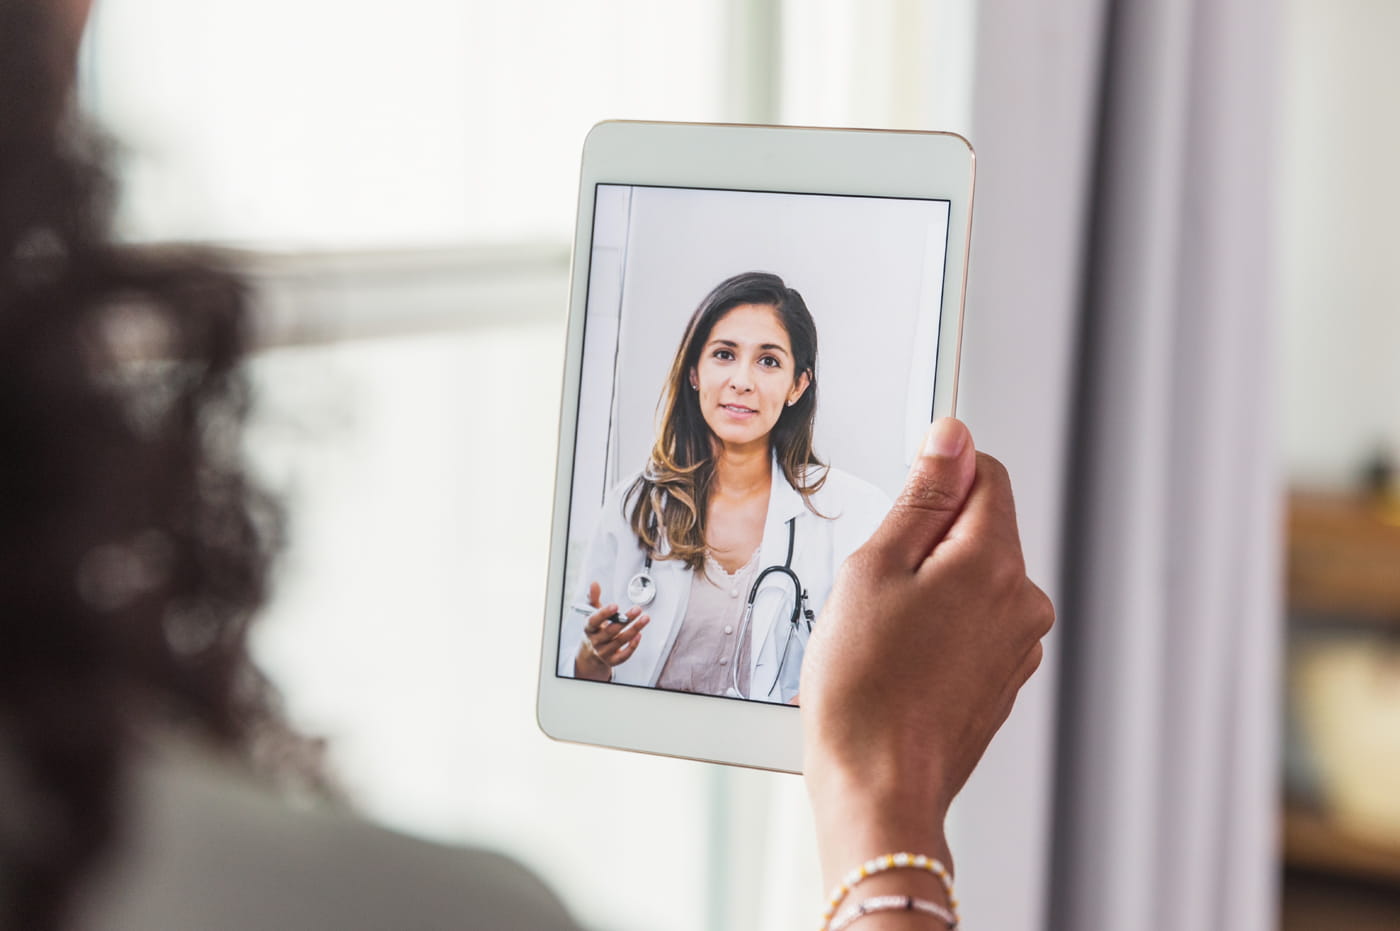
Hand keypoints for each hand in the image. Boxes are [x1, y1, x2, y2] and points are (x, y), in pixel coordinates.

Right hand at [573, 581, 649, 680]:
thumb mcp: (591, 612)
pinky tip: (639, 635)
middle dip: (625, 619)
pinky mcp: (612, 660)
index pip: (594, 621)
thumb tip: (594, 583)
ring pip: (620, 641)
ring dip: (634, 629)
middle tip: (637, 609)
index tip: (615, 605)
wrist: (591, 651)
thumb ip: (593, 597)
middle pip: (610, 631)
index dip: (604, 613)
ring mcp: (604, 651)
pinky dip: (632, 646)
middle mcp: (595, 641)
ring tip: (645, 618)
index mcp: (589, 627)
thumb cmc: (595, 628)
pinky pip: (623, 656)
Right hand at [800, 417, 1053, 889]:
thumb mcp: (875, 568)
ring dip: (930, 586)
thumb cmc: (864, 688)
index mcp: (994, 562)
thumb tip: (951, 437)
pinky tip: (898, 659)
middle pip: (979, 527)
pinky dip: (938, 627)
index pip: (984, 473)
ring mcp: (1018, 645)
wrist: (877, 787)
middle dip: (926, 539)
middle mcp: (1022, 600)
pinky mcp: (1003, 679)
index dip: (935, 476)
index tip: (898, 505)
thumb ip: (921, 496)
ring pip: (972, 578)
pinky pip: (972, 624)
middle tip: (875, 585)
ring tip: (882, 631)